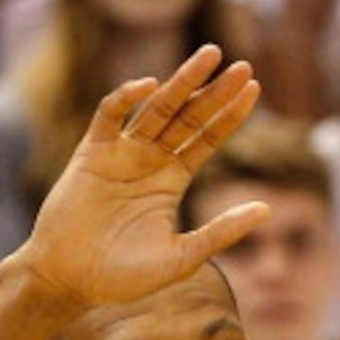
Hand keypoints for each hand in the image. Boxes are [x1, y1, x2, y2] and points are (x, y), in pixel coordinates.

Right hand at [13, 45, 267, 309]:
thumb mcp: (183, 257)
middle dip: (214, 91)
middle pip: (188, 116)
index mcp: (172, 181)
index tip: (254, 88)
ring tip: (209, 57)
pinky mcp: (92, 154)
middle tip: (242, 65)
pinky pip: (109, 116)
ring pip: (156, 108)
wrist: (71, 282)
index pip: (208, 138)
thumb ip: (221, 232)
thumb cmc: (124, 277)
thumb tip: (267, 209)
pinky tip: (150, 86)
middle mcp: (149, 161)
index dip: (230, 114)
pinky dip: (126, 98)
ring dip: (182, 82)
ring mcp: (121, 154)